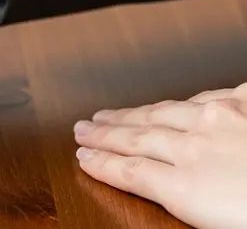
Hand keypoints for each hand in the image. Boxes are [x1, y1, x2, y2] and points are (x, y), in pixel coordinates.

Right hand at [74, 84, 246, 228]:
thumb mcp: (218, 226)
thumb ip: (185, 202)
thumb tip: (165, 191)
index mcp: (188, 187)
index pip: (131, 172)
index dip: (102, 164)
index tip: (83, 157)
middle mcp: (196, 147)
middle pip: (138, 139)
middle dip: (105, 135)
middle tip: (84, 129)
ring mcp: (221, 118)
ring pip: (164, 113)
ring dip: (133, 114)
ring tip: (112, 114)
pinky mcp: (246, 100)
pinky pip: (207, 97)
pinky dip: (185, 101)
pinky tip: (176, 101)